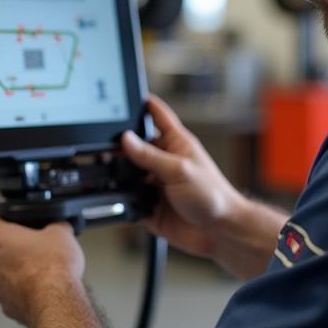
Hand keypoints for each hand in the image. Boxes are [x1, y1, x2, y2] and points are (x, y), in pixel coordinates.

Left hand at [0, 216, 84, 325]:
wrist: (56, 301)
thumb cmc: (52, 267)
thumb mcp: (61, 231)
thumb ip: (55, 225)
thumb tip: (60, 227)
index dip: (4, 222)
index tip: (16, 225)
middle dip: (14, 249)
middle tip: (35, 248)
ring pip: (3, 274)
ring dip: (18, 271)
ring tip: (42, 270)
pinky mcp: (6, 306)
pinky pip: (12, 294)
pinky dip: (24, 291)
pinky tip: (42, 288)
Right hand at [121, 94, 246, 259]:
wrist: (220, 232)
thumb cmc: (213, 196)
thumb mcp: (180, 170)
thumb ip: (151, 156)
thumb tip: (126, 139)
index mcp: (175, 144)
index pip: (156, 115)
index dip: (143, 103)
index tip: (126, 94)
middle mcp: (164, 162)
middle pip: (135, 146)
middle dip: (120, 146)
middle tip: (107, 147)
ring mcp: (156, 185)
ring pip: (128, 174)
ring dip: (119, 175)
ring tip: (109, 173)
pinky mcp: (149, 207)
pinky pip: (128, 201)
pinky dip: (121, 201)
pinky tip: (119, 198)